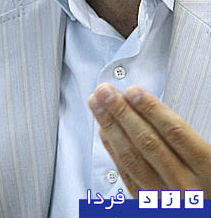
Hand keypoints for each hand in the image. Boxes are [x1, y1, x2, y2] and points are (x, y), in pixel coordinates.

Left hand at [88, 83, 210, 197]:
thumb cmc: (210, 181)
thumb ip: (187, 136)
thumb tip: (149, 106)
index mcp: (207, 168)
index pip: (174, 132)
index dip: (151, 109)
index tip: (132, 90)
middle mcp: (186, 186)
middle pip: (148, 142)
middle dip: (122, 112)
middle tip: (105, 91)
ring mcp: (165, 200)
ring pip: (132, 159)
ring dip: (111, 127)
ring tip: (97, 105)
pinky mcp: (149, 207)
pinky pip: (127, 176)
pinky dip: (114, 151)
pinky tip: (105, 131)